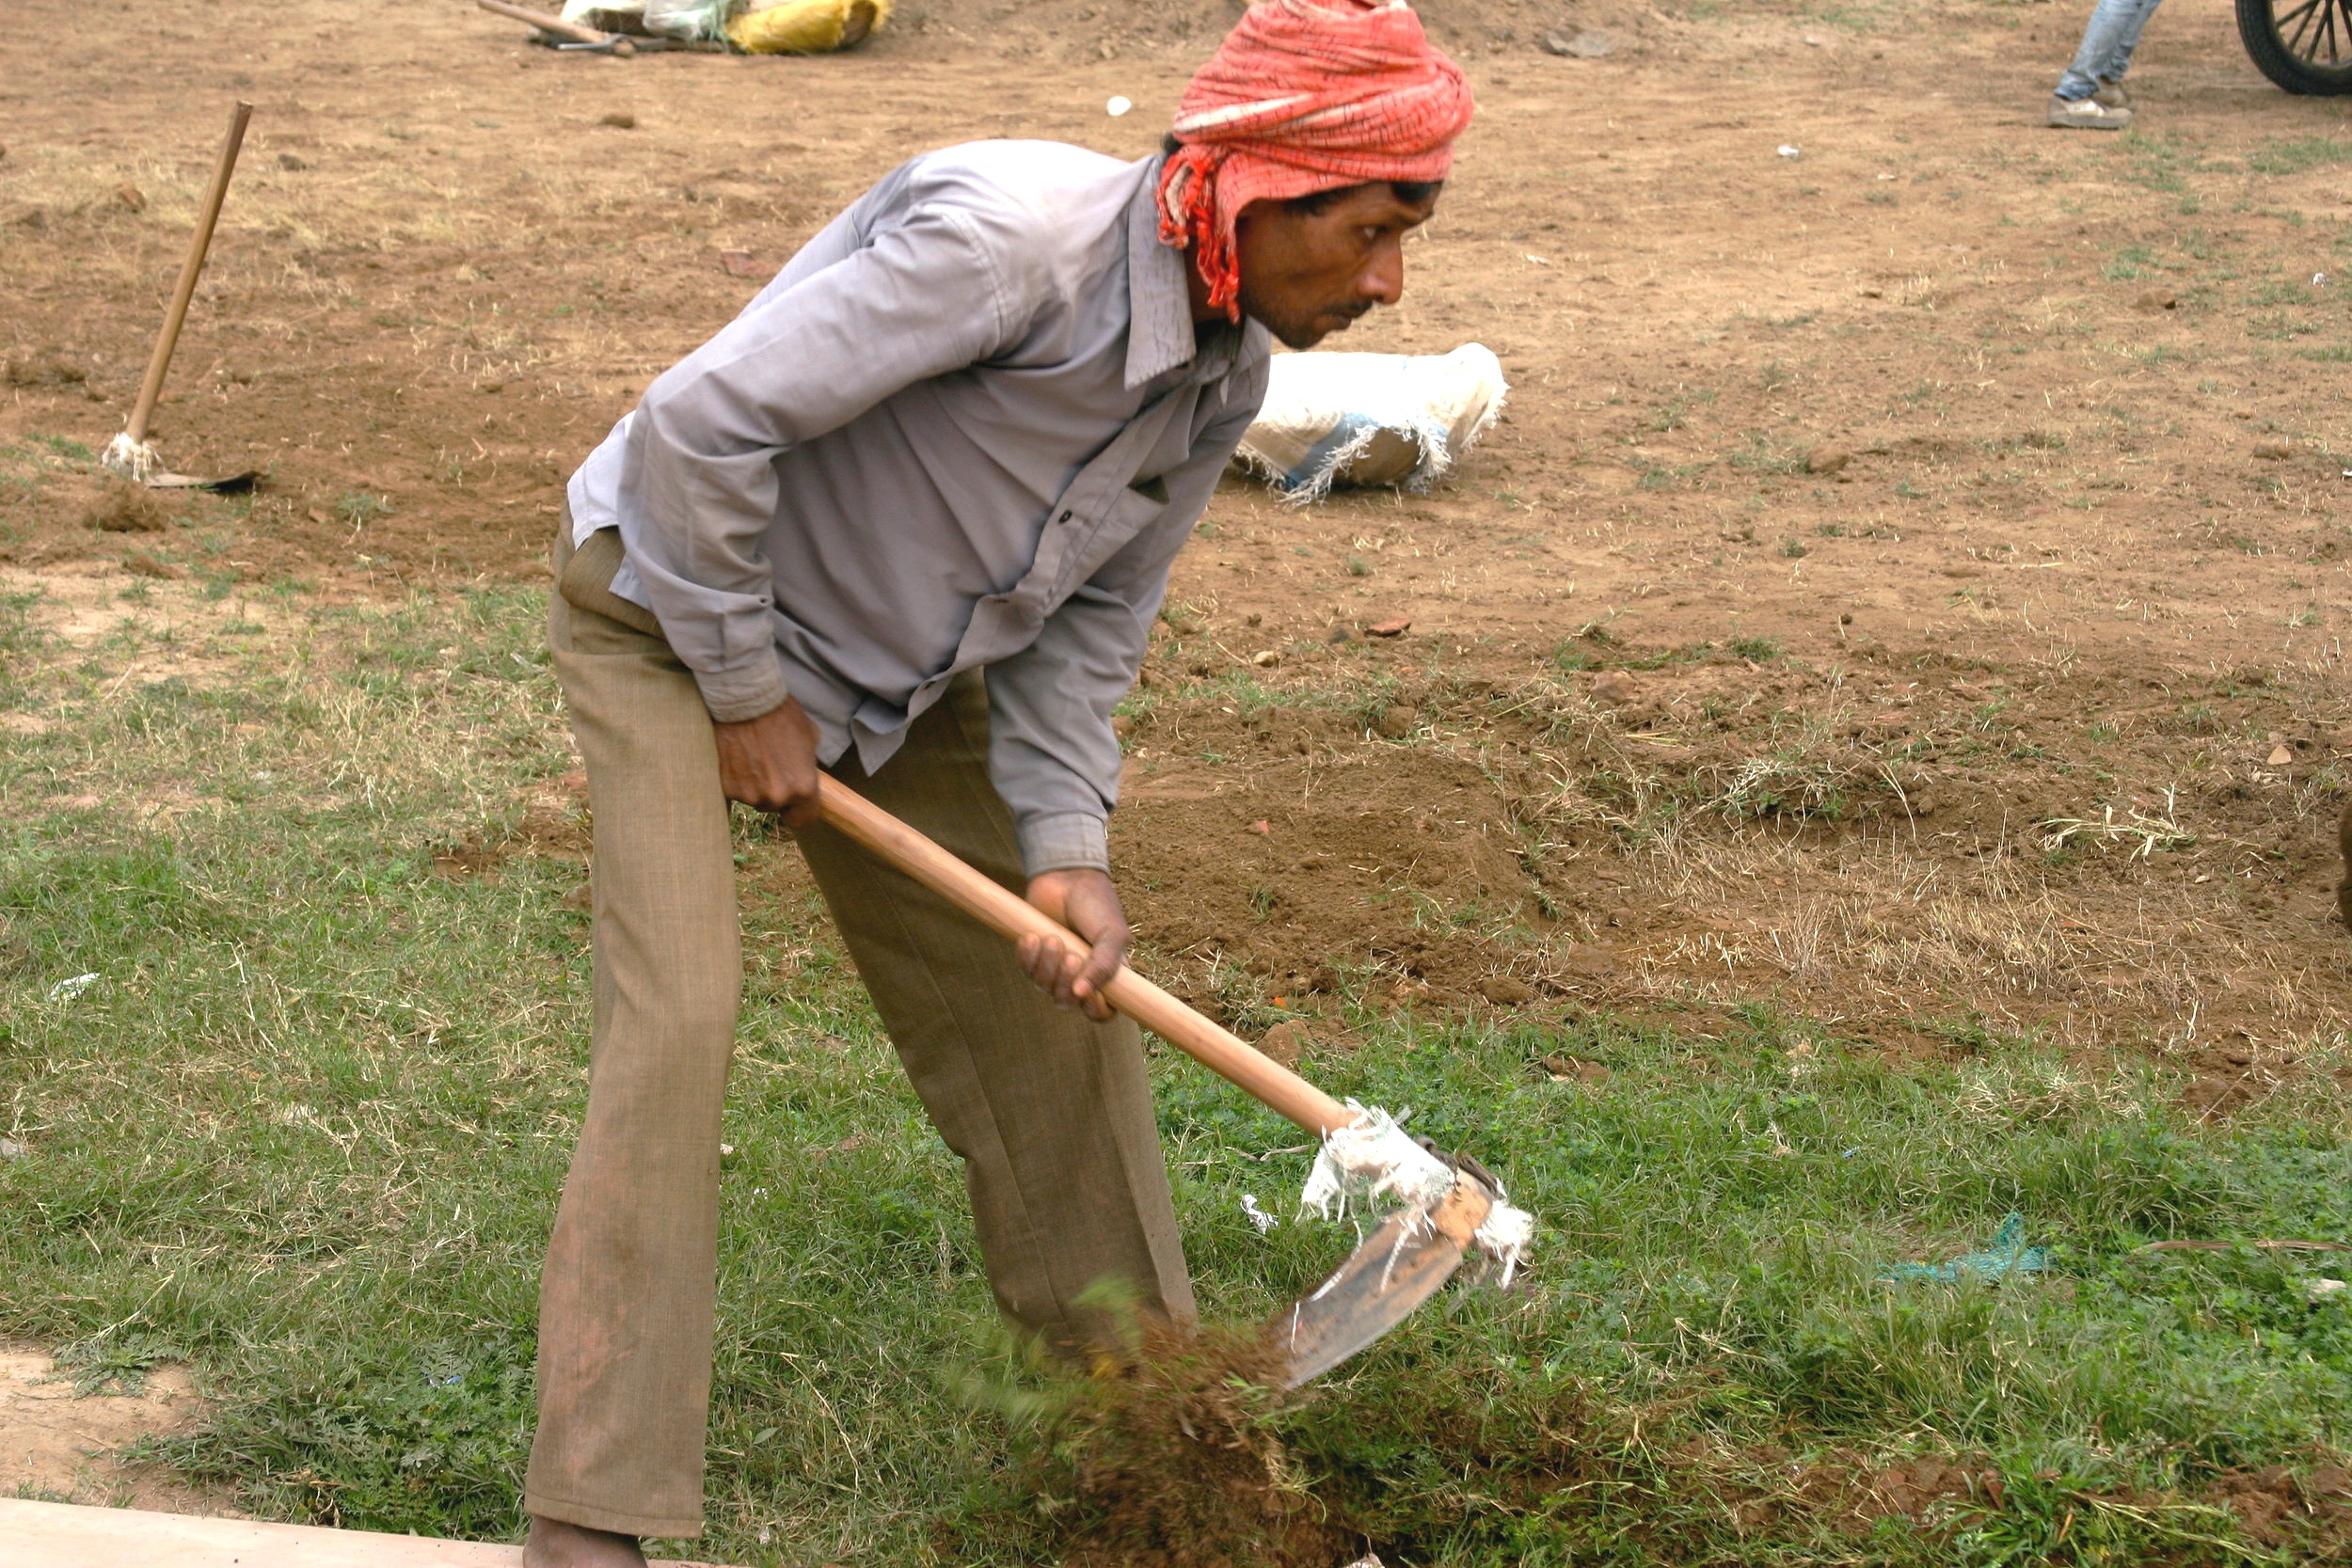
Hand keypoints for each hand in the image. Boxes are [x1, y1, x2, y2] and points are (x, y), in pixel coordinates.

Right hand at [712, 696, 821, 826]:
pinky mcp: (727, 788)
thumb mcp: (810, 737)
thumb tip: (806, 769)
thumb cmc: (782, 715)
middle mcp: (777, 797)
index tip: (794, 801)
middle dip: (774, 791)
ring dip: (754, 785)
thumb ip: (809, 763)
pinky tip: (738, 757)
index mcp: (804, 788)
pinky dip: (736, 779)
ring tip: (753, 757)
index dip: (799, 810)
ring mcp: (749, 795)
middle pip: (776, 807)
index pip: (803, 820)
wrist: (746, 703)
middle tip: (770, 765)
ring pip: (754, 799)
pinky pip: (735, 790)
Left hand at [1018, 869, 1129, 1021]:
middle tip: (1071, 954)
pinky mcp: (1034, 956)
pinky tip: (1031, 937)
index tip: (1089, 993)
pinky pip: (1026, 971)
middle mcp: (1080, 976)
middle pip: (1068, 1002)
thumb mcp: (1111, 933)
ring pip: (1045, 988)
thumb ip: (1105, 965)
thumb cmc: (1096, 904)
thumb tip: (1082, 994)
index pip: (1102, 1011)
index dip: (1095, 1009)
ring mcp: (1056, 968)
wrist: (1067, 876)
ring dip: (1047, 965)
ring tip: (1052, 938)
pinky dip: (1027, 957)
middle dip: (1066, 981)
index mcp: (1106, 974)